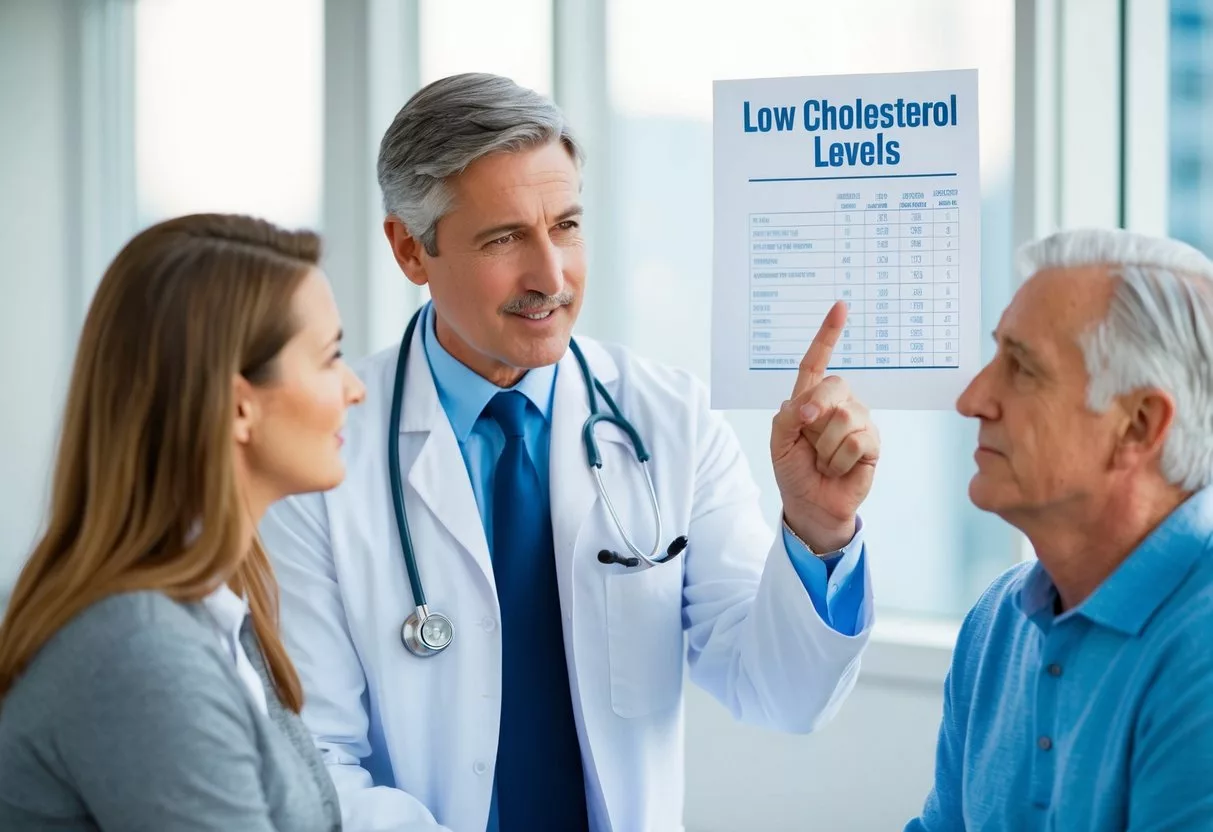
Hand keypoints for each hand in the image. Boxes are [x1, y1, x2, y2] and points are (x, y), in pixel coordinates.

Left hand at [770, 301, 879, 552]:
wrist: (810, 504)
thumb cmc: (793, 470)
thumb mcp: (778, 441)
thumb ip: (786, 416)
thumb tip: (809, 405)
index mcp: (810, 396)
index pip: (818, 361)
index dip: (828, 334)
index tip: (840, 307)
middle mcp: (837, 403)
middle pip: (835, 386)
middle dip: (817, 409)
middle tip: (806, 430)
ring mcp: (858, 421)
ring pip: (845, 418)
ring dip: (825, 447)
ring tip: (823, 460)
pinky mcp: (872, 443)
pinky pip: (857, 441)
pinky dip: (839, 460)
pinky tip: (838, 468)